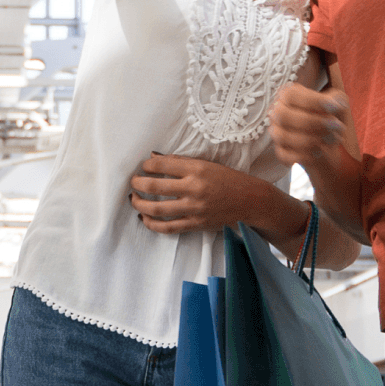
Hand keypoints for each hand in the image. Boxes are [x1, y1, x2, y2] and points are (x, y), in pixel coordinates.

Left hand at [128, 154, 276, 235]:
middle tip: (134, 182)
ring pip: (157, 208)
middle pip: (155, 186)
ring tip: (134, 199)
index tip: (144, 166)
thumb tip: (155, 158)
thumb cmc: (229, 180)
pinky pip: (168, 227)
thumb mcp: (208, 164)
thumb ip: (181, 162)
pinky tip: (144, 219)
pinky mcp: (195, 224)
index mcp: (197, 169)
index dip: (148, 165)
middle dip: (138, 183)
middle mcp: (194, 188)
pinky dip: (152, 224)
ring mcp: (194, 208)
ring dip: (139, 203)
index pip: (163, 164)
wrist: (251, 202)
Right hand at [269, 84, 350, 169]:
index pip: (292, 95)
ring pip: (283, 137)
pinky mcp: (280, 152)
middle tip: (335, 125)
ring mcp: (277, 133)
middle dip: (313, 122)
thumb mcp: (336, 104)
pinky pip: (285, 156)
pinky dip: (304, 156)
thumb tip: (337, 103)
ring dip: (311, 139)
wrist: (328, 142)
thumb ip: (337, 99)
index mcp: (288, 95)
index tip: (334, 107)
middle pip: (284, 116)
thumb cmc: (329, 117)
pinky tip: (320, 152)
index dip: (313, 101)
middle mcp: (278, 112)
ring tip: (332, 139)